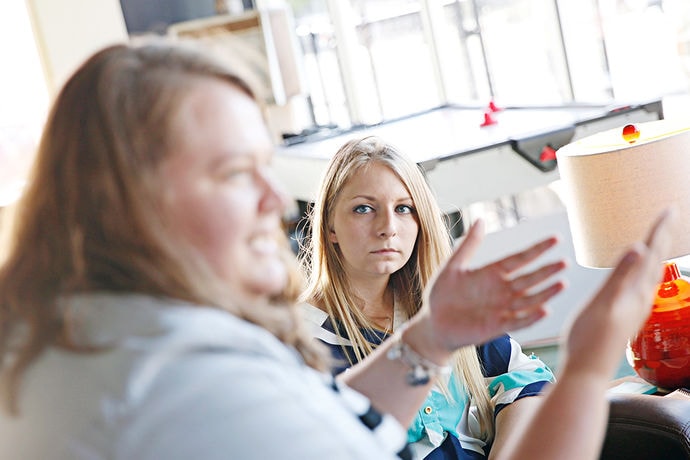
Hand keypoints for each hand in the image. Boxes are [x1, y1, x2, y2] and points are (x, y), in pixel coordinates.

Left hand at [410, 219, 565, 359]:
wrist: (433, 323)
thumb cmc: (442, 294)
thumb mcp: (454, 266)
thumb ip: (469, 245)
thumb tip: (480, 219)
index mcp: (492, 273)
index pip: (520, 259)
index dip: (537, 249)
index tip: (556, 238)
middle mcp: (501, 290)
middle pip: (529, 278)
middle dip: (547, 271)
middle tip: (565, 262)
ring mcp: (501, 309)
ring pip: (529, 299)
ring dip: (546, 293)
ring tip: (562, 283)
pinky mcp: (496, 327)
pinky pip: (518, 321)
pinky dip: (531, 317)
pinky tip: (545, 310)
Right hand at [562, 209, 673, 377]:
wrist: (587, 370)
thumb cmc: (590, 339)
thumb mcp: (603, 303)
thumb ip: (620, 275)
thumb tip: (639, 247)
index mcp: (636, 292)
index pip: (653, 254)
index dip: (660, 231)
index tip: (669, 209)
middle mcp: (640, 298)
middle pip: (656, 261)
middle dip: (662, 238)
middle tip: (668, 217)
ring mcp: (634, 308)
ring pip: (652, 274)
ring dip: (656, 254)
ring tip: (657, 241)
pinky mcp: (626, 315)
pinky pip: (642, 285)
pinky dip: (644, 271)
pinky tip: (638, 276)